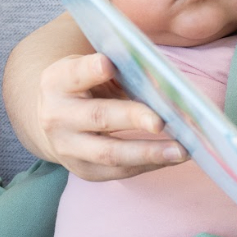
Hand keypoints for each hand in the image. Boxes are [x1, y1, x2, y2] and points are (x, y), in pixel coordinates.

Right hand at [36, 52, 184, 179]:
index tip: (108, 64)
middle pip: (98, 117)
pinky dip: (149, 165)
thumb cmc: (87, 85)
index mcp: (58, 82)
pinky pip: (118, 171)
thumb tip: (165, 76)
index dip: (90, 70)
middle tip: (161, 122)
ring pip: (109, 153)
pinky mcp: (83, 170)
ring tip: (181, 150)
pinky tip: (172, 158)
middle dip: (132, 118)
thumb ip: (122, 67)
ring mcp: (67, 148)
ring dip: (148, 153)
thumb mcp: (96, 67)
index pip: (74, 74)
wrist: (56, 119)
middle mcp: (57, 116)